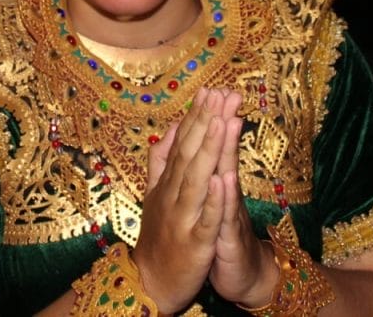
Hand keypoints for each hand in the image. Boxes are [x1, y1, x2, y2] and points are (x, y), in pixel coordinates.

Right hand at [132, 89, 229, 313]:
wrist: (150, 282)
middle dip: (207, 122)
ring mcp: (182, 218)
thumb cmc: (158, 235)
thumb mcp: (156, 193)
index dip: (198, 116)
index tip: (212, 89)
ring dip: (209, 149)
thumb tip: (172, 126)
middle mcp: (172, 194)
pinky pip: (205, 219)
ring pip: (196, 179)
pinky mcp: (194, 243)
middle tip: (222, 93)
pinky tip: (222, 178)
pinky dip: (212, 199)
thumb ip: (162, 160)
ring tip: (222, 120)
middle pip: (190, 153)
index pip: (184, 142)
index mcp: (167, 182)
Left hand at [208, 91, 279, 306]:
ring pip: (228, 179)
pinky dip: (225, 197)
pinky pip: (225, 217)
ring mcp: (229, 215)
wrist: (242, 277)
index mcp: (215, 183)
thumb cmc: (222, 234)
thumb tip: (201, 141)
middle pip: (225, 153)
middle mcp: (225, 194)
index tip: (214, 87)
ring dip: (228, 150)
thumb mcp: (212, 200)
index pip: (213, 146)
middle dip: (224, 122)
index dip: (212, 118)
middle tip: (229, 91)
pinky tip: (224, 178)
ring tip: (229, 121)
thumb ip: (208, 170)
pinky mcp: (228, 240)